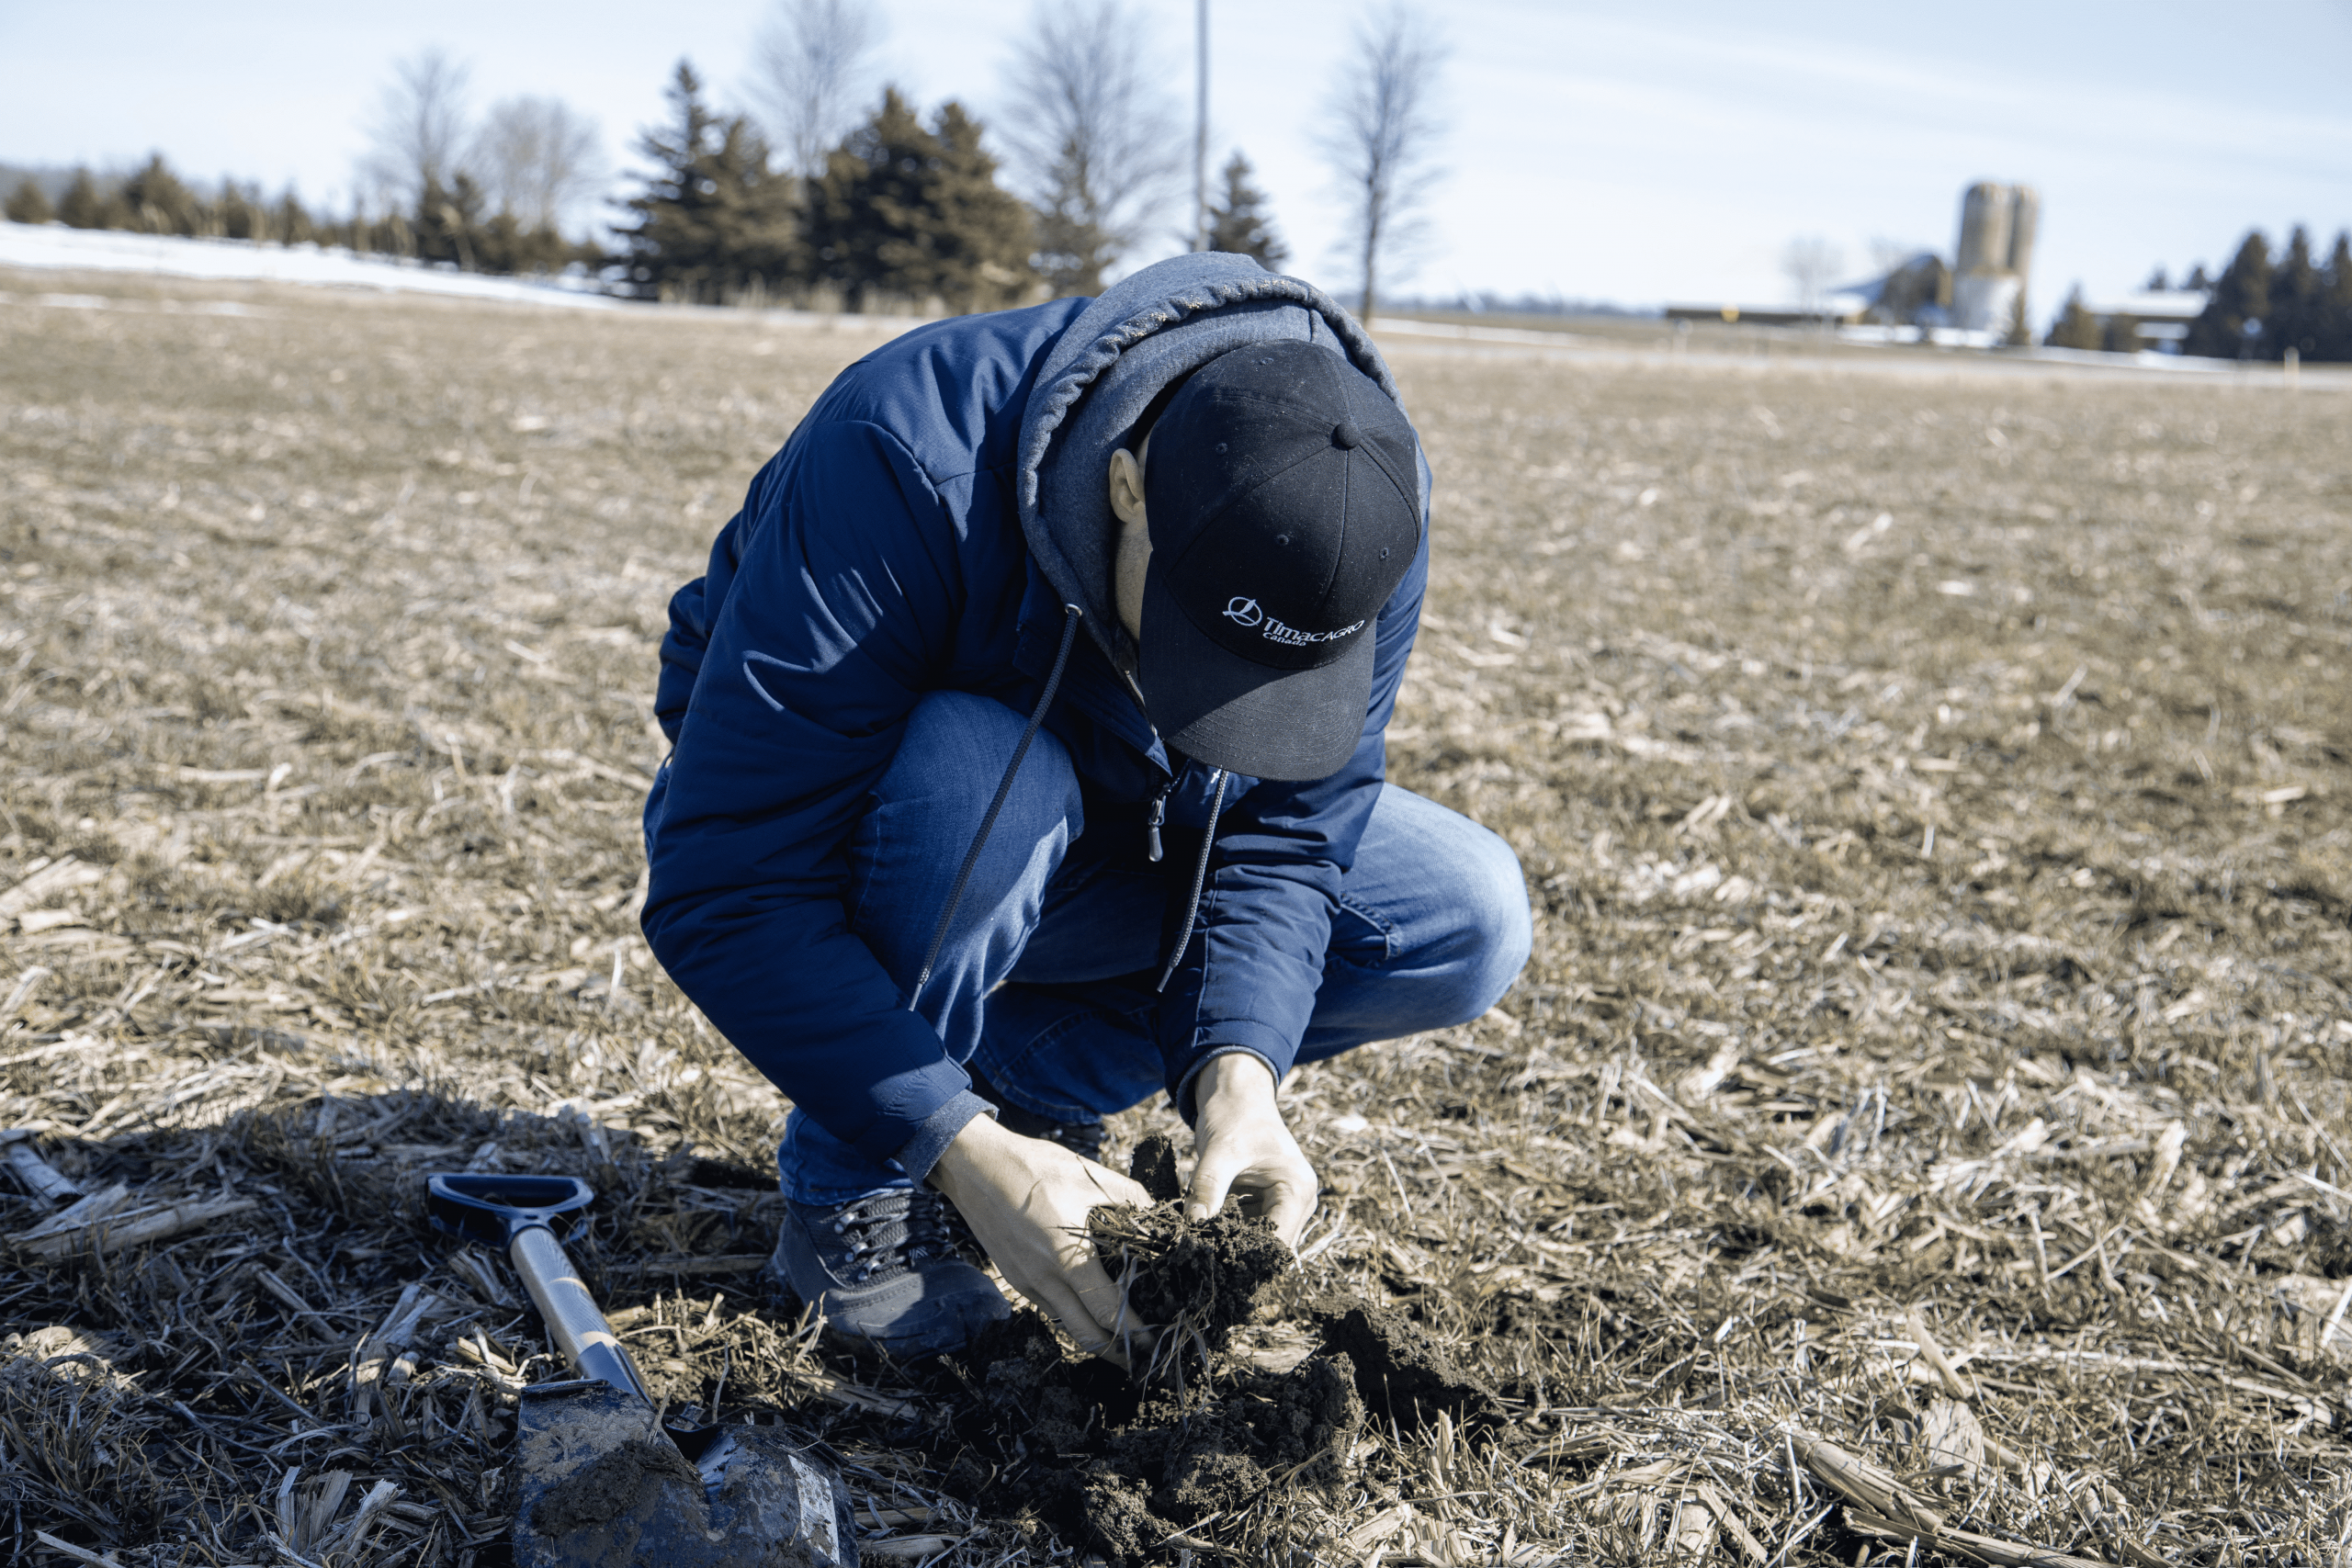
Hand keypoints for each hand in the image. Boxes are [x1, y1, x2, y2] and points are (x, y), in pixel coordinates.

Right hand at [929, 1115, 1157, 1359]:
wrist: (974, 1167)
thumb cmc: (1031, 1168)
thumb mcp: (1085, 1174)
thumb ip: (1127, 1194)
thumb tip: (1156, 1211)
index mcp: (1067, 1257)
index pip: (1107, 1311)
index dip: (1135, 1331)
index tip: (1155, 1339)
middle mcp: (1045, 1279)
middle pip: (1086, 1335)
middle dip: (1117, 1353)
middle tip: (1143, 1356)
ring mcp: (1026, 1282)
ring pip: (1066, 1325)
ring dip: (1094, 1338)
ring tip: (1121, 1341)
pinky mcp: (1015, 1278)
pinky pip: (1049, 1308)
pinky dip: (1073, 1317)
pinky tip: (1088, 1310)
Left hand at [1186, 1053, 1317, 1249]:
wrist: (1236, 1095)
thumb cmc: (1234, 1116)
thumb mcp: (1219, 1151)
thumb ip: (1208, 1188)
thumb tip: (1193, 1225)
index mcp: (1298, 1189)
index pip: (1277, 1243)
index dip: (1248, 1257)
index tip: (1213, 1261)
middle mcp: (1300, 1201)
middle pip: (1269, 1246)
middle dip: (1238, 1251)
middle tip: (1202, 1255)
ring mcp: (1285, 1204)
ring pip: (1257, 1240)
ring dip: (1232, 1241)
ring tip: (1202, 1240)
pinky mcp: (1268, 1204)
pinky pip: (1249, 1228)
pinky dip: (1229, 1228)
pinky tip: (1207, 1225)